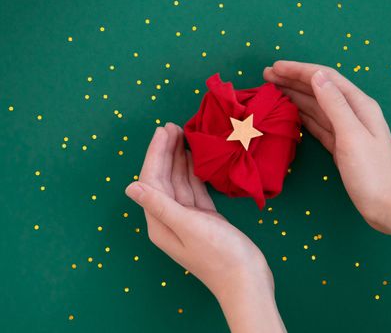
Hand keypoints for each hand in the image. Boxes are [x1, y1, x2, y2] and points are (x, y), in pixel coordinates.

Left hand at [125, 124, 284, 331]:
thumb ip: (161, 205)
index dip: (156, 154)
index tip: (164, 130)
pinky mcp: (205, 218)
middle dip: (166, 152)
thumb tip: (130, 187)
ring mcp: (188, 219)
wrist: (246, 279)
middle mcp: (169, 219)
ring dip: (179, 159)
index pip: (151, 181)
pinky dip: (194, 173)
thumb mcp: (188, 226)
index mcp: (159, 222)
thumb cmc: (218, 254)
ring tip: (183, 134)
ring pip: (179, 182)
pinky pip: (194, 190)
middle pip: (163, 179)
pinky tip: (195, 158)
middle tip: (173, 126)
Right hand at [264, 61, 390, 234]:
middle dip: (293, 80)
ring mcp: (347, 131)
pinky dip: (303, 117)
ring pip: (317, 107)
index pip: (325, 78)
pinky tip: (292, 114)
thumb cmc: (374, 173)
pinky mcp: (341, 147)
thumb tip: (316, 75)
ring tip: (274, 91)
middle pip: (319, 89)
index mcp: (359, 105)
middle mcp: (353, 113)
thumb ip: (335, 104)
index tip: (274, 67)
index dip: (299, 70)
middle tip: (266, 76)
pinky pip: (318, 125)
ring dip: (296, 96)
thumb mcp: (353, 135)